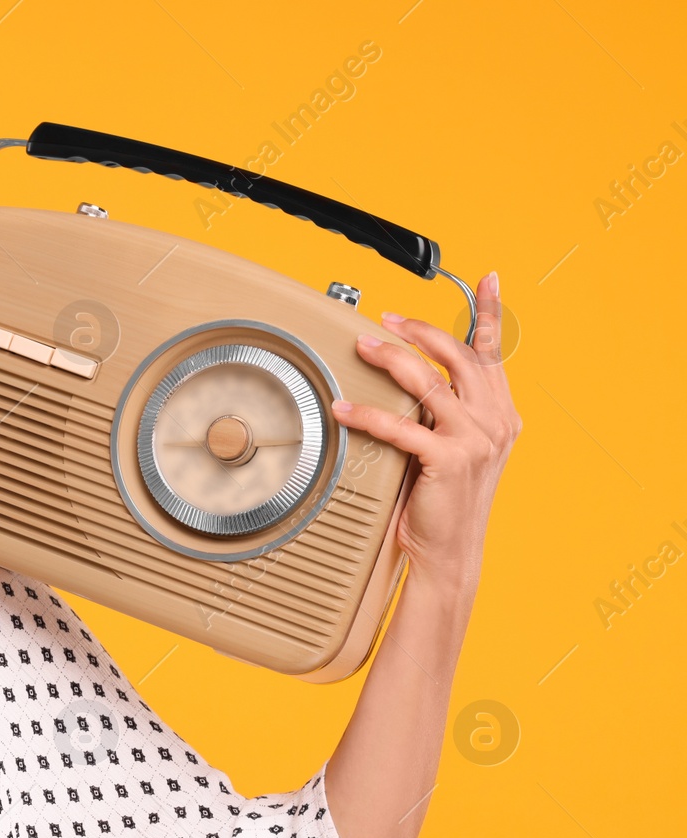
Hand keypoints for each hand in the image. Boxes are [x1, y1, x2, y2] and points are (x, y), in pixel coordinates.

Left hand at [330, 271, 521, 584]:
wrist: (451, 551)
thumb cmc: (444, 500)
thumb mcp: (453, 446)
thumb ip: (443, 412)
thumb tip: (409, 377)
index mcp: (500, 412)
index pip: (492, 352)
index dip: (488, 312)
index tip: (487, 278)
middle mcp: (495, 420)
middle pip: (459, 356)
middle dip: (420, 331)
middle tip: (385, 320)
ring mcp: (476, 440)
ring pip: (431, 382)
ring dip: (392, 360)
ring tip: (363, 348)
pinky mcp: (450, 461)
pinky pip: (403, 426)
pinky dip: (368, 414)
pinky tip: (344, 407)